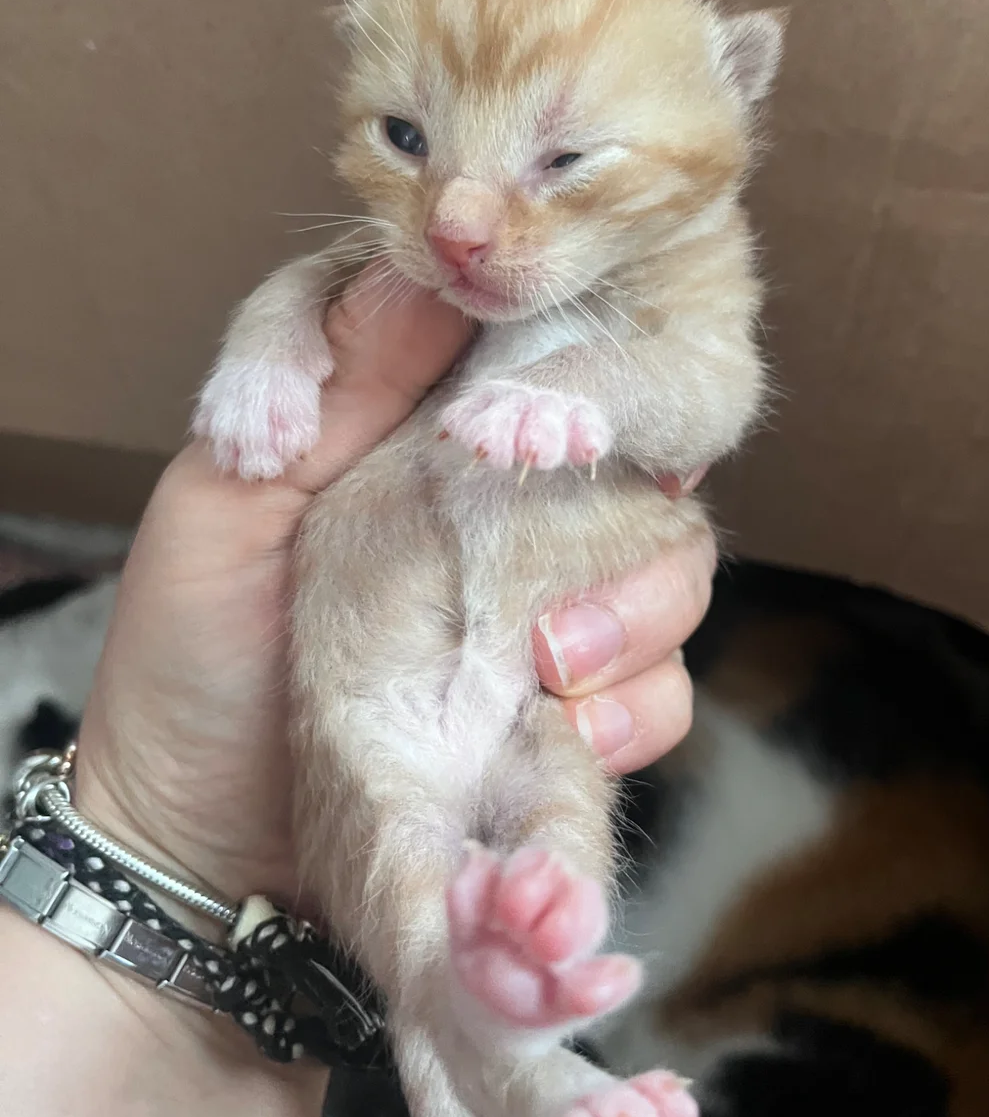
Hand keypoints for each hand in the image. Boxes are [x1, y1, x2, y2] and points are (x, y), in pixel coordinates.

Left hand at [76, 275, 714, 914]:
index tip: (529, 422)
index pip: (530, 338)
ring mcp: (542, 595)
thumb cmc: (191, 655)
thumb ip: (329, 384)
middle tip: (548, 543)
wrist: (198, 839)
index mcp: (416, 419)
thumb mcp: (230, 500)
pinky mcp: (568, 697)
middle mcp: (499, 495)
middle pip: (633, 443)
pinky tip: (567, 728)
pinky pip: (660, 682)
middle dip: (621, 487)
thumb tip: (437, 276)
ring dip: (637, 609)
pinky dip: (634, 706)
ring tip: (549, 662)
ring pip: (669, 557)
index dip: (558, 360)